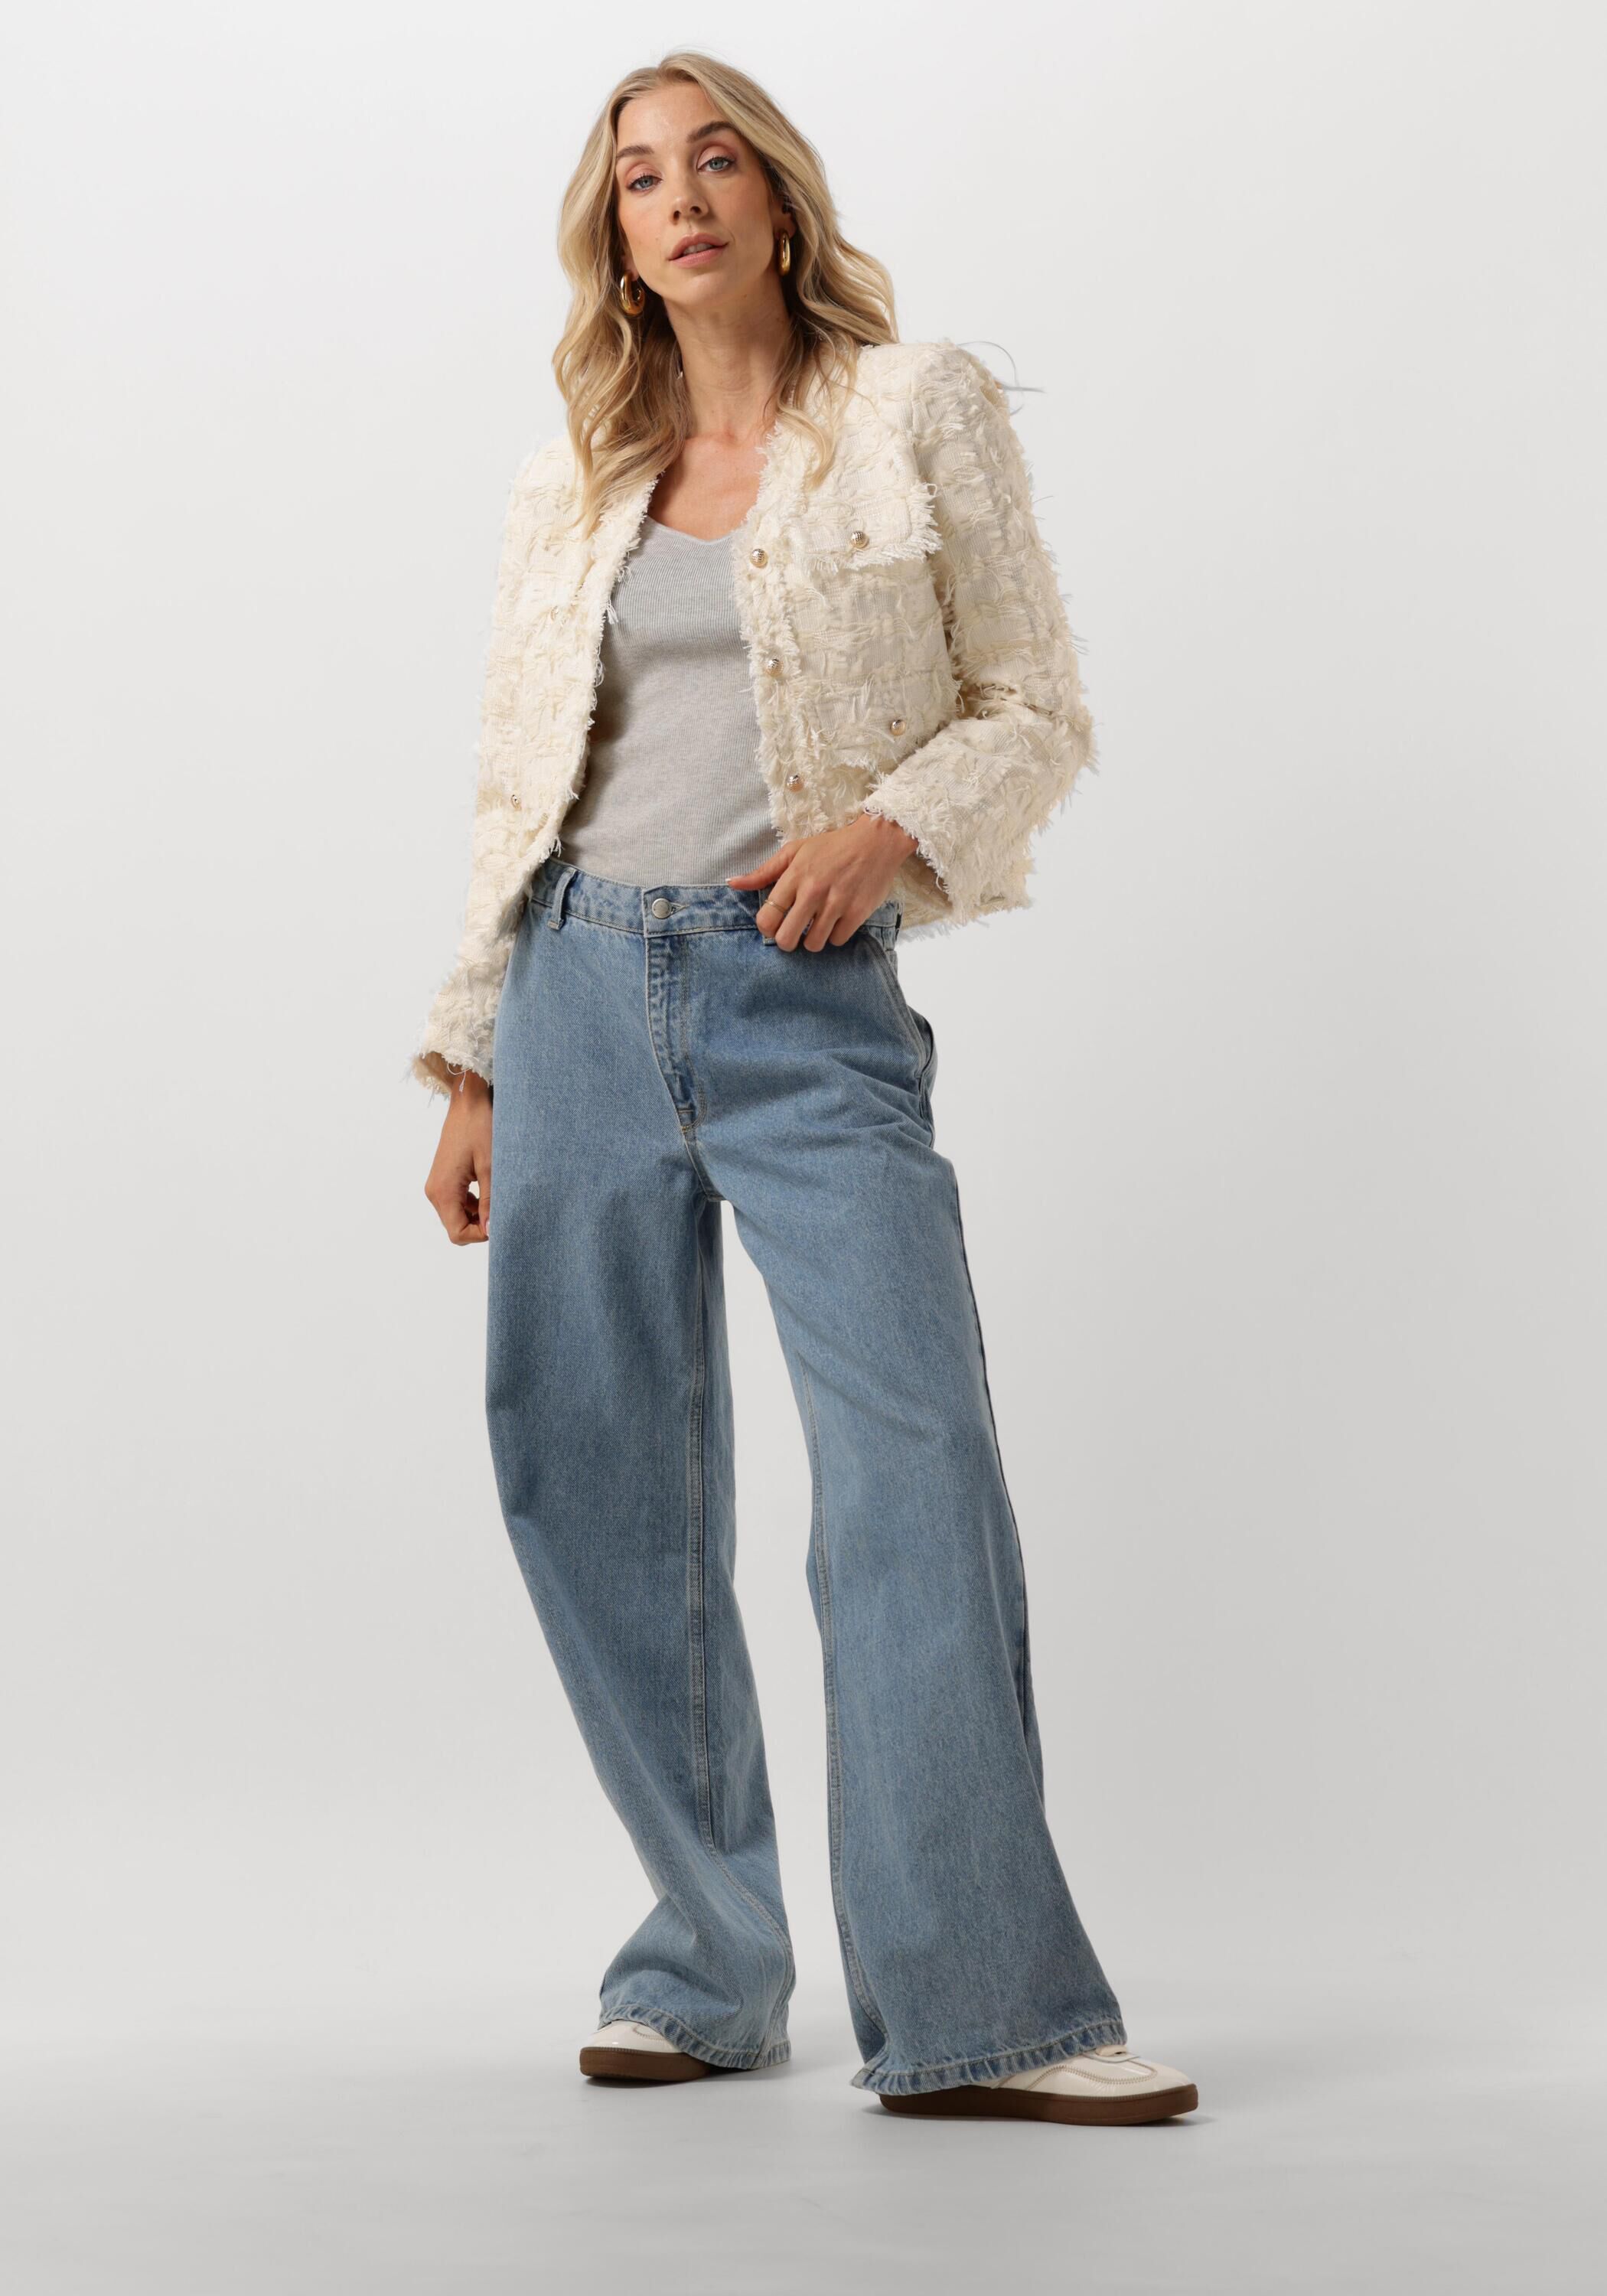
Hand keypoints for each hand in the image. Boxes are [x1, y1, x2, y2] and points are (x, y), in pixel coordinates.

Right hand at [424, 1070, 492, 1243]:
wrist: (468, 1102)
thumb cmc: (480, 1128)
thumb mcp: (491, 1167)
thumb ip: (490, 1202)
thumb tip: (492, 1230)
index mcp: (444, 1190)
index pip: (457, 1233)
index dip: (480, 1235)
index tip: (500, 1222)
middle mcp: (435, 1191)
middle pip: (455, 1227)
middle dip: (479, 1225)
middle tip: (501, 1209)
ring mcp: (437, 1185)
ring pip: (456, 1216)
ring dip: (477, 1215)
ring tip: (497, 1197)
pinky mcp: (442, 1178)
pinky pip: (456, 1203)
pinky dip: (472, 1205)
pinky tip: (488, 1190)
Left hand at [727, 812, 919, 950]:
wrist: (876, 841)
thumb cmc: (832, 847)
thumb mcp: (795, 851)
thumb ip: (764, 872)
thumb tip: (732, 883)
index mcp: (795, 875)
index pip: (768, 916)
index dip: (766, 927)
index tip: (774, 924)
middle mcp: (814, 891)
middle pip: (787, 938)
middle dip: (786, 941)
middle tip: (793, 933)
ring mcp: (837, 903)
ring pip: (813, 944)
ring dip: (813, 940)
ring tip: (817, 926)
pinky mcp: (858, 912)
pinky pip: (838, 941)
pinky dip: (835, 936)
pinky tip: (836, 922)